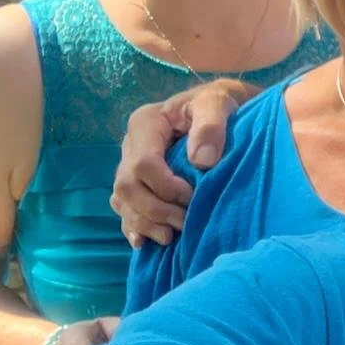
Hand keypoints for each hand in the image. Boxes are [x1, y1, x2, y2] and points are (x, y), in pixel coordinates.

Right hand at [109, 79, 252, 246]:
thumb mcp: (219, 102)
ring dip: (144, 223)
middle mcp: (131, 145)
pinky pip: (126, 207)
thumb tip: (202, 161)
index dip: (165, 187)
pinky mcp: (138, 180)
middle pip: (127, 186)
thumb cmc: (220, 102)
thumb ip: (211, 126)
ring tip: (170, 237)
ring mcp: (131, 164)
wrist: (221, 106)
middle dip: (153, 210)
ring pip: (122, 201)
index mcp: (145, 123)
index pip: (143, 164)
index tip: (193, 195)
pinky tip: (145, 241)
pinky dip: (134, 226)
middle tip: (184, 223)